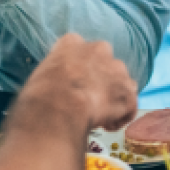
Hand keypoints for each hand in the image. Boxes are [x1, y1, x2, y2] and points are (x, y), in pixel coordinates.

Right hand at [11, 34, 137, 135]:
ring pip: (121, 83)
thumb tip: (55, 89)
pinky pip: (129, 105)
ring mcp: (117, 69)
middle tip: (89, 100)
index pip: (81, 51)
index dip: (80, 70)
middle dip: (101, 80)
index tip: (74, 85)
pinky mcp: (128, 91)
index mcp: (72, 42)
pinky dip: (120, 117)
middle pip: (106, 64)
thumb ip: (54, 75)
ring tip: (99, 116)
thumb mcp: (40, 76)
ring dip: (113, 98)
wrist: (58, 108)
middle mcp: (99, 49)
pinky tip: (106, 126)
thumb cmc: (40, 95)